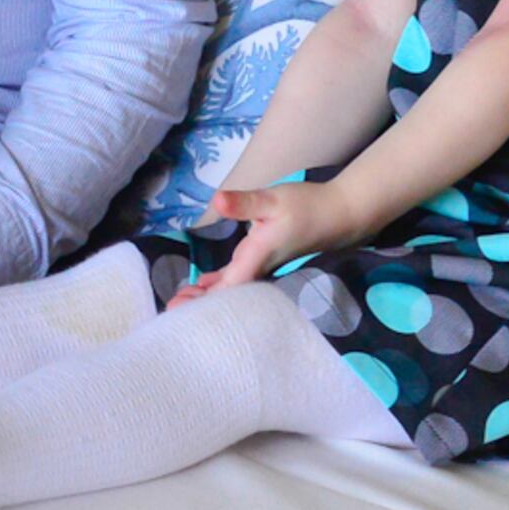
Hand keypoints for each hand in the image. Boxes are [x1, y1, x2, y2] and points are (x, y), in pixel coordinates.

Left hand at [175, 178, 355, 303]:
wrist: (339, 214)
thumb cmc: (306, 205)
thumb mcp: (273, 199)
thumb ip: (244, 202)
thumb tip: (217, 200)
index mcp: (256, 258)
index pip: (225, 288)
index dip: (201, 300)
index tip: (177, 308)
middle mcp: (257, 268)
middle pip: (224, 295)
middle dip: (198, 303)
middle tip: (170, 310)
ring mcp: (261, 266)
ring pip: (230, 288)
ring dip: (206, 295)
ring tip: (179, 301)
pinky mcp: (263, 259)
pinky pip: (236, 278)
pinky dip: (218, 284)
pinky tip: (203, 286)